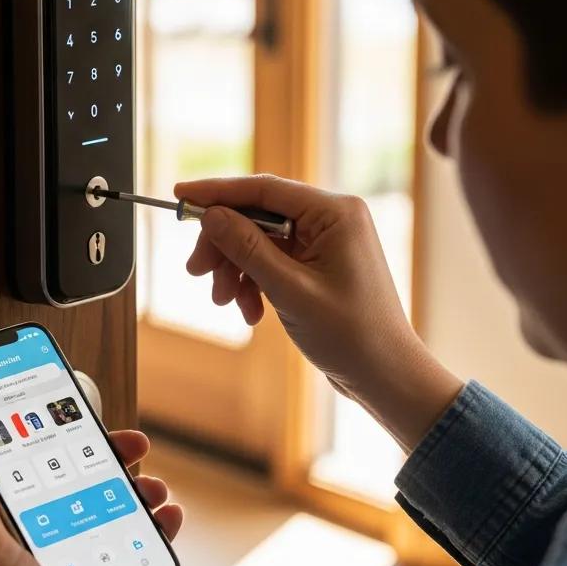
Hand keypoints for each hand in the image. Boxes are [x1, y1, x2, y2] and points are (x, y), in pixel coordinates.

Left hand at [0, 430, 181, 565]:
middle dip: (108, 464)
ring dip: (134, 498)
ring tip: (156, 492)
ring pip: (103, 517)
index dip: (57, 442)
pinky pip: (123, 554)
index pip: (30, 471)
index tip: (84, 423)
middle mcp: (30, 548)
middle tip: (134, 449)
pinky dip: (148, 536)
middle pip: (74, 488)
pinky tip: (164, 525)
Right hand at [176, 174, 461, 449]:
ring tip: (226, 301)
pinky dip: (254, 283)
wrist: (386, 377)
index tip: (179, 196)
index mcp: (335, 213)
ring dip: (236, 269)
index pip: (264, 188)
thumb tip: (211, 215)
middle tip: (197, 272)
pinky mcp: (319, 264)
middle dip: (224, 244)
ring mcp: (326, 242)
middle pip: (257, 214)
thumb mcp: (290, 291)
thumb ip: (248, 249)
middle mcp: (332, 218)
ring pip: (260, 240)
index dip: (217, 192)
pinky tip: (251, 312)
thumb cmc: (352, 336)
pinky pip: (273, 261)